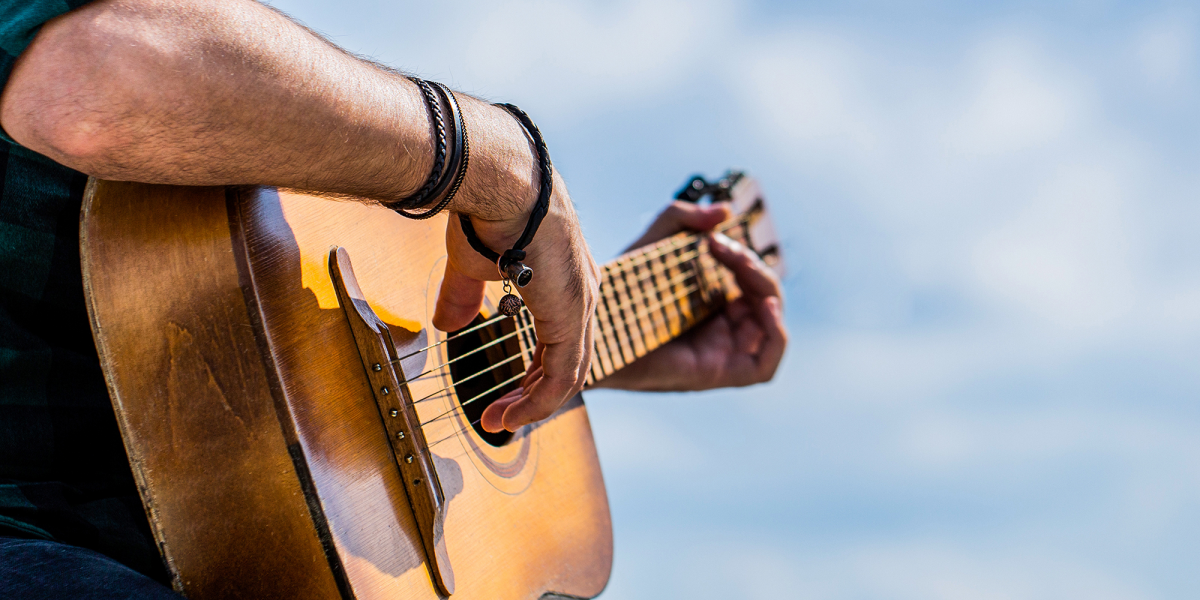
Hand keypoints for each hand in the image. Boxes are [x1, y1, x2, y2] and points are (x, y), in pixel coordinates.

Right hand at [430, 102, 598, 431]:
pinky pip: (560, 376)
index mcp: (567, 277)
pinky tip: (507, 416)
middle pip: (570, 360)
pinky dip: (535, 402)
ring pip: (568, 374)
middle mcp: (583, 292)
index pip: (563, 336)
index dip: (537, 368)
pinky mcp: (572, 316)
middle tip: (503, 415)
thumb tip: (448, 325)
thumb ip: (465, 295)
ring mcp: (582, 304)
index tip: (509, 391)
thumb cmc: (488, 207)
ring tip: (498, 422)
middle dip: (535, 392)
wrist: (500, 180)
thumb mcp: (472, 262)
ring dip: (532, 404)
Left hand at [594, 201, 786, 390]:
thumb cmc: (618, 290)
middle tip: (721, 246)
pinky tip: (764, 305)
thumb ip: (682, 218)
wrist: (589, 328)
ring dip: (765, 290)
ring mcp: (719, 354)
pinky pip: (763, 366)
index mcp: (710, 305)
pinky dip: (776, 335)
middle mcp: (719, 331)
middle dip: (752, 267)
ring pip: (771, 326)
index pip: (751, 284)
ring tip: (739, 265)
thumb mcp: (652, 243)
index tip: (716, 238)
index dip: (745, 260)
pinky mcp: (715, 374)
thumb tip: (724, 211)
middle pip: (764, 301)